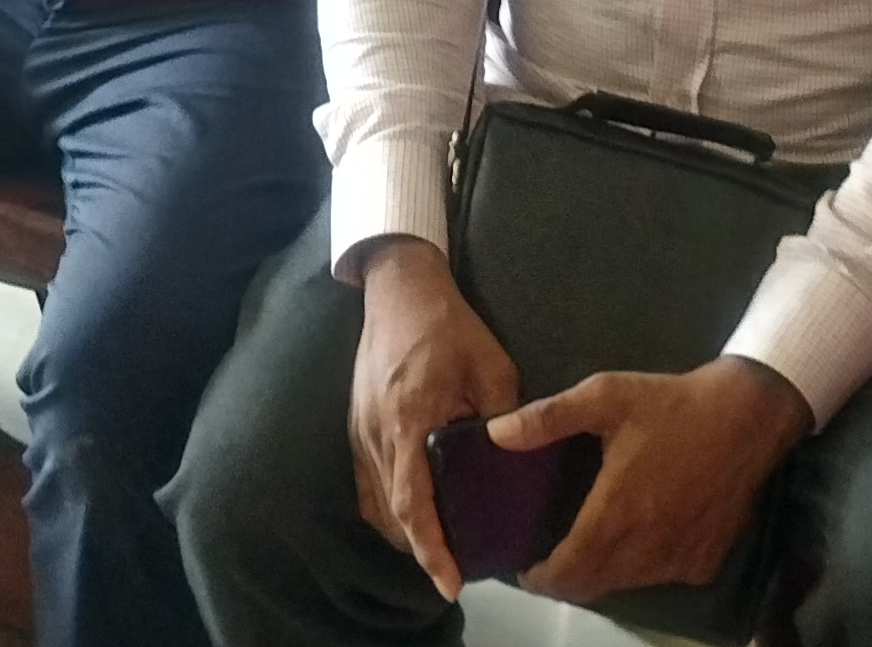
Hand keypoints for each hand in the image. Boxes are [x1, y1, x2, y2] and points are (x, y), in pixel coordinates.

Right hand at [349, 240, 522, 600]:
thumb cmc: (448, 324)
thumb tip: (517, 459)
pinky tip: (415, 510)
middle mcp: (376, 432)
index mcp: (409, 419)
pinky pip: (367, 482)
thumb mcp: (491, 367)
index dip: (431, 548)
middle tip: (455, 571)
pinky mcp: (355, 422)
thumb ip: (505, 416)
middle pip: (391, 513)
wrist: (399, 288)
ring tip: (439, 547)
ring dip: (403, 530)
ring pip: (375, 502)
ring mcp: (359, 428)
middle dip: (420, 549)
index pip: (414, 502)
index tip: (450, 582)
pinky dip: (388, 506)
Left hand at [503, 356, 811, 604]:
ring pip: (627, 583)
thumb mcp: (604, 397)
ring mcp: (679, 560)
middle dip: (567, 579)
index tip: (525, 568)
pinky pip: (660, 577)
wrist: (746, 416)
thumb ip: (547, 418)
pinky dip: (641, 567)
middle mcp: (647, 549)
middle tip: (550, 556)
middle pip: (594, 585)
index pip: (568, 572)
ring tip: (589, 542)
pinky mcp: (704, 562)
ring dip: (603, 572)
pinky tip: (637, 535)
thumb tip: (496, 434)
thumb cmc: (671, 404)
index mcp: (617, 513)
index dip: (541, 579)